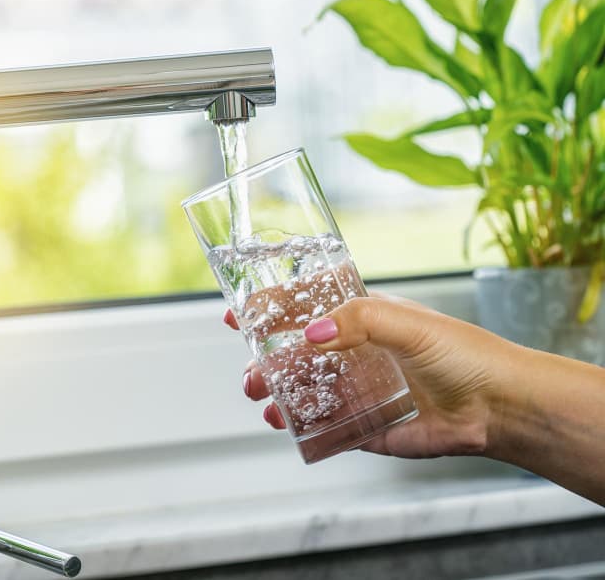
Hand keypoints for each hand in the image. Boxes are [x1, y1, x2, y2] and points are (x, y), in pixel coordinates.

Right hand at [232, 292, 514, 457]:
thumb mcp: (407, 323)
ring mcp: (359, 391)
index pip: (306, 309)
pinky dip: (301, 426)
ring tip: (263, 399)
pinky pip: (326, 427)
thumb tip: (311, 332)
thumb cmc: (464, 354)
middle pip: (296, 354)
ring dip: (277, 394)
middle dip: (265, 361)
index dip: (269, 311)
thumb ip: (358, 320)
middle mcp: (356, 354)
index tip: (236, 316)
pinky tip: (286, 424)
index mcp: (363, 319)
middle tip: (253, 372)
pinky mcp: (367, 427)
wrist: (500, 407)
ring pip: (304, 391)